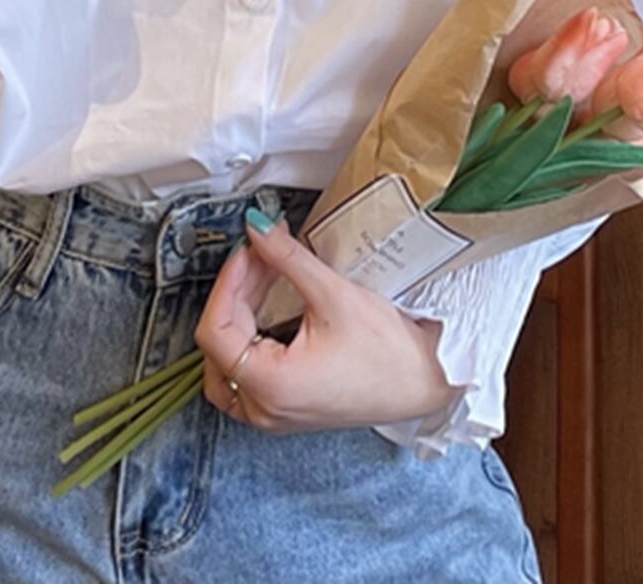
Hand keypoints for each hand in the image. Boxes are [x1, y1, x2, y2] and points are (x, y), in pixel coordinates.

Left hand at [193, 211, 462, 435]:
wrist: (426, 382)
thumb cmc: (389, 351)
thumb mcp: (333, 294)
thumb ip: (287, 257)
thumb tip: (256, 227)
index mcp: (271, 387)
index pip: (216, 330)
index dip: (226, 283)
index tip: (246, 250)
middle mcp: (265, 410)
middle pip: (219, 344)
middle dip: (236, 292)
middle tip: (260, 254)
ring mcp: (273, 415)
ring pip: (226, 363)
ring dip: (239, 315)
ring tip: (263, 277)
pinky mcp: (286, 409)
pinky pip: (245, 376)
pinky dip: (249, 338)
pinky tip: (268, 307)